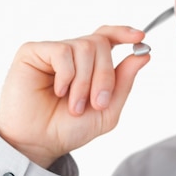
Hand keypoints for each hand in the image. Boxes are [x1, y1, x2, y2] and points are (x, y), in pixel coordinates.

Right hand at [0, 25, 149, 167]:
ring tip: (74, 105)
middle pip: (100, 43)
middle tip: (98, 102)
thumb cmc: (66, 128)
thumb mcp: (106, 111)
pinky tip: (58, 92)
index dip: (123, 32)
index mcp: (88, 65)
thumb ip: (124, 82)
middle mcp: (71, 54)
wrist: (38, 143)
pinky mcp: (32, 52)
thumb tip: (143, 55)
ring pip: (84, 47)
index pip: (106, 37)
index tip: (140, 37)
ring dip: (85, 81)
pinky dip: (66, 75)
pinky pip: (62, 51)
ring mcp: (51, 51)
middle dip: (105, 75)